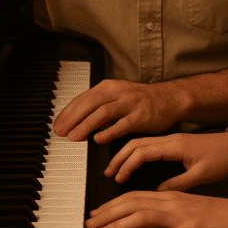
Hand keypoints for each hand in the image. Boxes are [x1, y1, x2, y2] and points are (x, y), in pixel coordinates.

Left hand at [51, 79, 187, 142]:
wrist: (169, 99)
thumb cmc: (140, 101)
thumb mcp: (116, 98)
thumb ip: (98, 107)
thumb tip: (76, 121)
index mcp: (108, 87)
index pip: (82, 98)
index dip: (67, 112)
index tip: (57, 125)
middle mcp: (118, 92)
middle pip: (90, 103)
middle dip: (72, 118)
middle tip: (60, 133)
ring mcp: (130, 103)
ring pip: (103, 113)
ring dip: (86, 125)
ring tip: (74, 138)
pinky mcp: (141, 116)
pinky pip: (123, 124)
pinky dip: (109, 131)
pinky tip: (98, 139)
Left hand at [87, 191, 227, 227]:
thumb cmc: (219, 218)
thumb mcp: (189, 212)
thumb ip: (168, 216)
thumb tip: (149, 226)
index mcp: (171, 197)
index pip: (135, 196)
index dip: (112, 204)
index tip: (97, 214)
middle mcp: (173, 202)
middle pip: (133, 203)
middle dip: (107, 212)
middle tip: (89, 222)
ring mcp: (181, 216)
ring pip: (142, 217)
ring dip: (118, 226)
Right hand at [105, 132, 227, 190]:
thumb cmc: (222, 159)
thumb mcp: (201, 175)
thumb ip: (178, 183)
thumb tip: (157, 191)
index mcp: (175, 145)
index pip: (142, 152)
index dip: (127, 165)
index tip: (118, 179)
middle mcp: (170, 139)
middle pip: (136, 144)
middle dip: (119, 158)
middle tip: (107, 174)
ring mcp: (172, 140)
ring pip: (141, 142)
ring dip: (125, 155)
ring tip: (114, 170)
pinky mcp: (174, 143)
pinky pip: (149, 145)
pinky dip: (135, 153)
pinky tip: (132, 164)